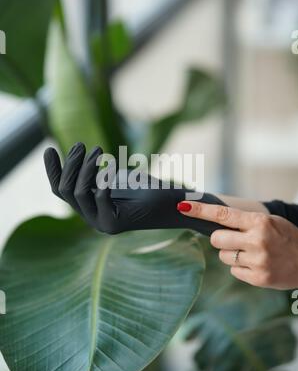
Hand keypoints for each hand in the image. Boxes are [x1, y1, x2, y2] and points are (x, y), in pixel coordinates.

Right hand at [43, 142, 227, 235]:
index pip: (60, 190)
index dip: (52, 170)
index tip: (48, 149)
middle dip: (71, 165)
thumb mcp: (116, 176)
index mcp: (89, 208)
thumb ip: (95, 172)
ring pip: (78, 193)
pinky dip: (102, 179)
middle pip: (65, 190)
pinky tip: (111, 164)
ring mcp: (102, 224)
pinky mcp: (115, 225)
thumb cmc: (148, 189)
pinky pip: (98, 199)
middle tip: (83, 145)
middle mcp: (91, 219)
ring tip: (98, 150)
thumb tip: (76, 156)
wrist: (176, 204)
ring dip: (85, 168)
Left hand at [177, 201, 297, 288]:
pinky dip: (241, 268)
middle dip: (221, 239)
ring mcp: (258, 261)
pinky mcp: (258, 278)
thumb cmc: (287, 238)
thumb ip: (244, 221)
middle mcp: (257, 241)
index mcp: (259, 222)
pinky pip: (234, 271)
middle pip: (216, 239)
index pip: (222, 214)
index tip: (182, 206)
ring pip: (223, 256)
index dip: (200, 210)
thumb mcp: (269, 222)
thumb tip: (214, 220)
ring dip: (232, 254)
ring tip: (253, 253)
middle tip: (237, 240)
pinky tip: (257, 265)